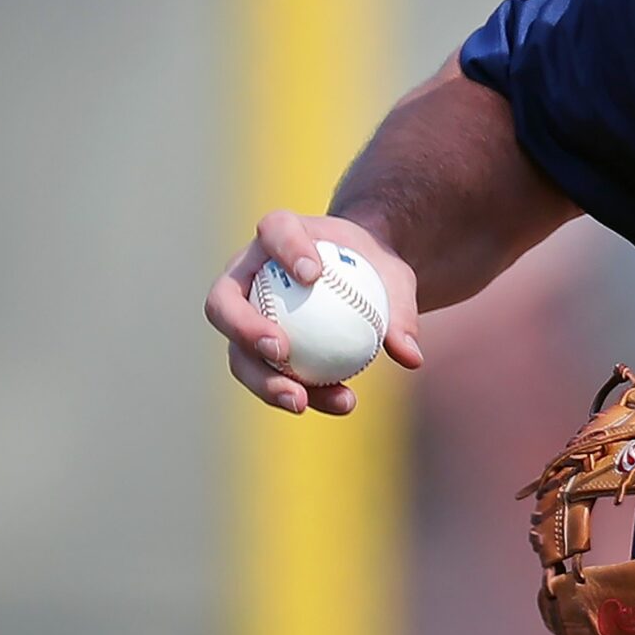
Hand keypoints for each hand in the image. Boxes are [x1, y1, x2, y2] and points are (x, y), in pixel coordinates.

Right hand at [203, 208, 423, 416]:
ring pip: (237, 352)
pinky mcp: (252, 351)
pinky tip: (338, 403)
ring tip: (301, 401)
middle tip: (281, 351)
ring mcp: (243, 316)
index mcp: (279, 234)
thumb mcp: (395, 278)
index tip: (313, 274)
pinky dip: (296, 393)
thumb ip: (401, 311)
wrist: (359, 281)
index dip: (286, 250)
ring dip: (264, 380)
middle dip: (244, 328)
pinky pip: (266, 377)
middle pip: (224, 301)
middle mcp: (247, 273)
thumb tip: (410, 355)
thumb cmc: (372, 268)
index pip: (275, 231)